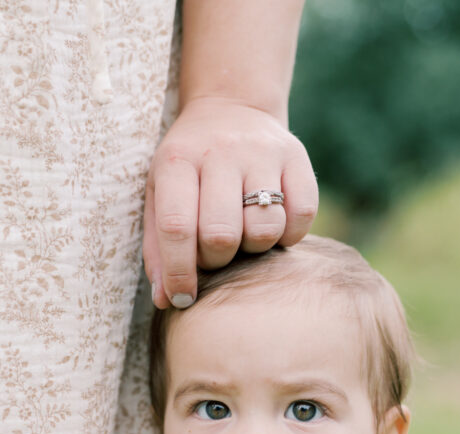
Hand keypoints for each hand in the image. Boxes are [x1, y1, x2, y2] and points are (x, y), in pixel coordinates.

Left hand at [144, 97, 317, 308]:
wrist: (231, 107)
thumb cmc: (190, 169)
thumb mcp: (161, 196)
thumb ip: (158, 249)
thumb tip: (166, 300)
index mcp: (177, 161)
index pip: (176, 228)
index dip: (179, 273)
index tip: (184, 299)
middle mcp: (220, 151)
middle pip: (222, 234)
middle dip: (217, 260)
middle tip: (216, 253)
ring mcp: (262, 152)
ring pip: (264, 228)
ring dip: (254, 248)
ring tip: (244, 236)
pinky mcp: (297, 157)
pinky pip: (301, 217)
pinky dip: (288, 235)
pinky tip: (273, 226)